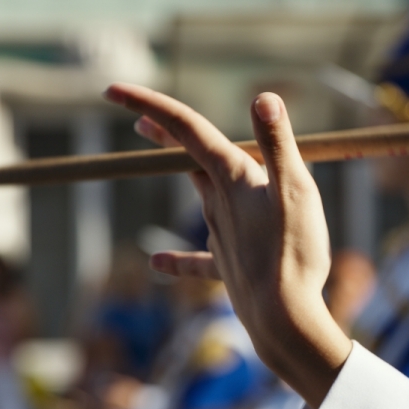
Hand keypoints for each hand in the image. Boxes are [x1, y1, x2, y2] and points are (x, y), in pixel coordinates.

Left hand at [104, 85, 351, 408]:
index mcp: (232, 177)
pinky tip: (157, 263)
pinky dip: (179, 260)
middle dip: (165, 135)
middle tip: (140, 119)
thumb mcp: (296, 190)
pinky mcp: (228, 268)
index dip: (150, 104)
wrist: (282, 318)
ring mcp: (220, 237)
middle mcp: (217, 203)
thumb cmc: (292, 253)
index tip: (112, 90)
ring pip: (201, 197)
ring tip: (187, 164)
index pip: (186, 128)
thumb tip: (263, 97)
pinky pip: (199, 261)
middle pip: (186, 160)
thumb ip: (278, 144)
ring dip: (191, 176)